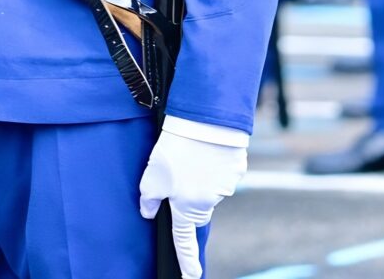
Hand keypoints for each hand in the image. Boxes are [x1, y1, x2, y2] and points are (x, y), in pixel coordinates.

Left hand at [138, 122, 247, 278]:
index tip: (191, 277)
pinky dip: (213, 160)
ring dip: (200, 173)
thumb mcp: (151, 177)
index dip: (187, 260)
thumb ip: (148, 199)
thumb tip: (148, 212)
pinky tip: (205, 146)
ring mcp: (226, 185)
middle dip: (189, 194)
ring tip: (189, 151)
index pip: (185, 240)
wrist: (204, 121)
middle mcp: (210, 201)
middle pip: (197, 207)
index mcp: (188, 208)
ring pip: (210, 185)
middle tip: (178, 170)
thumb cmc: (175, 150)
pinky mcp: (236, 167)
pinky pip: (222, 168)